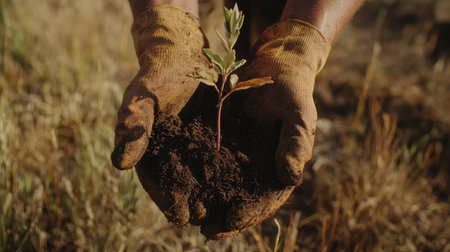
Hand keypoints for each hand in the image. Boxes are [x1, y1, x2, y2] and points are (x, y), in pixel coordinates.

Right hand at [111, 4, 211, 225]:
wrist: (183, 57)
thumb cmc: (157, 78)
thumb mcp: (142, 98)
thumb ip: (133, 128)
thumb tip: (119, 163)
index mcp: (151, 152)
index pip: (157, 183)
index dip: (168, 200)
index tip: (180, 215)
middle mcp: (173, 155)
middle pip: (182, 186)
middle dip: (194, 203)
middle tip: (209, 217)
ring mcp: (195, 148)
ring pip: (203, 177)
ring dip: (213, 194)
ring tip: (226, 209)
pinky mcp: (215, 138)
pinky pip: (222, 159)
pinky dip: (229, 172)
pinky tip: (242, 183)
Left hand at [203, 19, 330, 237]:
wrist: (274, 67)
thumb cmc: (291, 91)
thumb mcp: (298, 114)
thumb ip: (295, 144)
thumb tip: (291, 178)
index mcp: (281, 167)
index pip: (267, 198)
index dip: (251, 212)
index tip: (231, 220)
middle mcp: (260, 168)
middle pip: (243, 200)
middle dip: (226, 218)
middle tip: (206, 231)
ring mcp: (241, 156)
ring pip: (225, 188)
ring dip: (209, 204)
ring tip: (190, 218)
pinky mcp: (223, 142)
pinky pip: (210, 164)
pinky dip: (198, 177)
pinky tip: (183, 187)